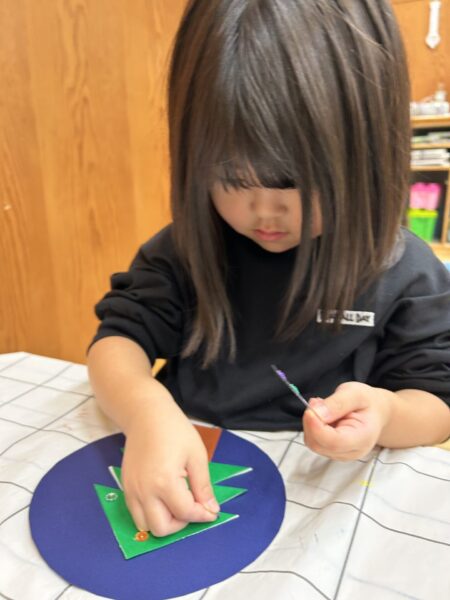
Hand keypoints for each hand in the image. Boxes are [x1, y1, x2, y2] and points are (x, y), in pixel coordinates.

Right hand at [121, 401, 218, 536]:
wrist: (146, 415)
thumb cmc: (174, 430)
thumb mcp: (196, 455)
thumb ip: (203, 486)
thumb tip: (211, 509)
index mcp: (164, 481)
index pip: (185, 513)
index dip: (202, 515)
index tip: (211, 511)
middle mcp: (144, 490)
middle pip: (161, 529)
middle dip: (181, 524)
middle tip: (192, 506)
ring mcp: (131, 490)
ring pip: (145, 526)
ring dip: (163, 521)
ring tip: (177, 503)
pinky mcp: (126, 487)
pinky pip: (136, 513)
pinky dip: (151, 513)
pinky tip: (164, 497)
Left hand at [303, 382, 391, 460]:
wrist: (375, 412)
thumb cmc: (367, 402)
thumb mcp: (355, 394)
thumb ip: (337, 403)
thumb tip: (316, 413)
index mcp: (363, 438)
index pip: (334, 441)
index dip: (317, 428)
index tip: (310, 410)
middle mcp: (352, 451)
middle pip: (319, 444)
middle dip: (311, 423)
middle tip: (315, 402)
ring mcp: (341, 454)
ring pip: (313, 443)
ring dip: (310, 423)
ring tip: (321, 405)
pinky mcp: (332, 451)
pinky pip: (314, 441)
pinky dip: (312, 426)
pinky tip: (322, 414)